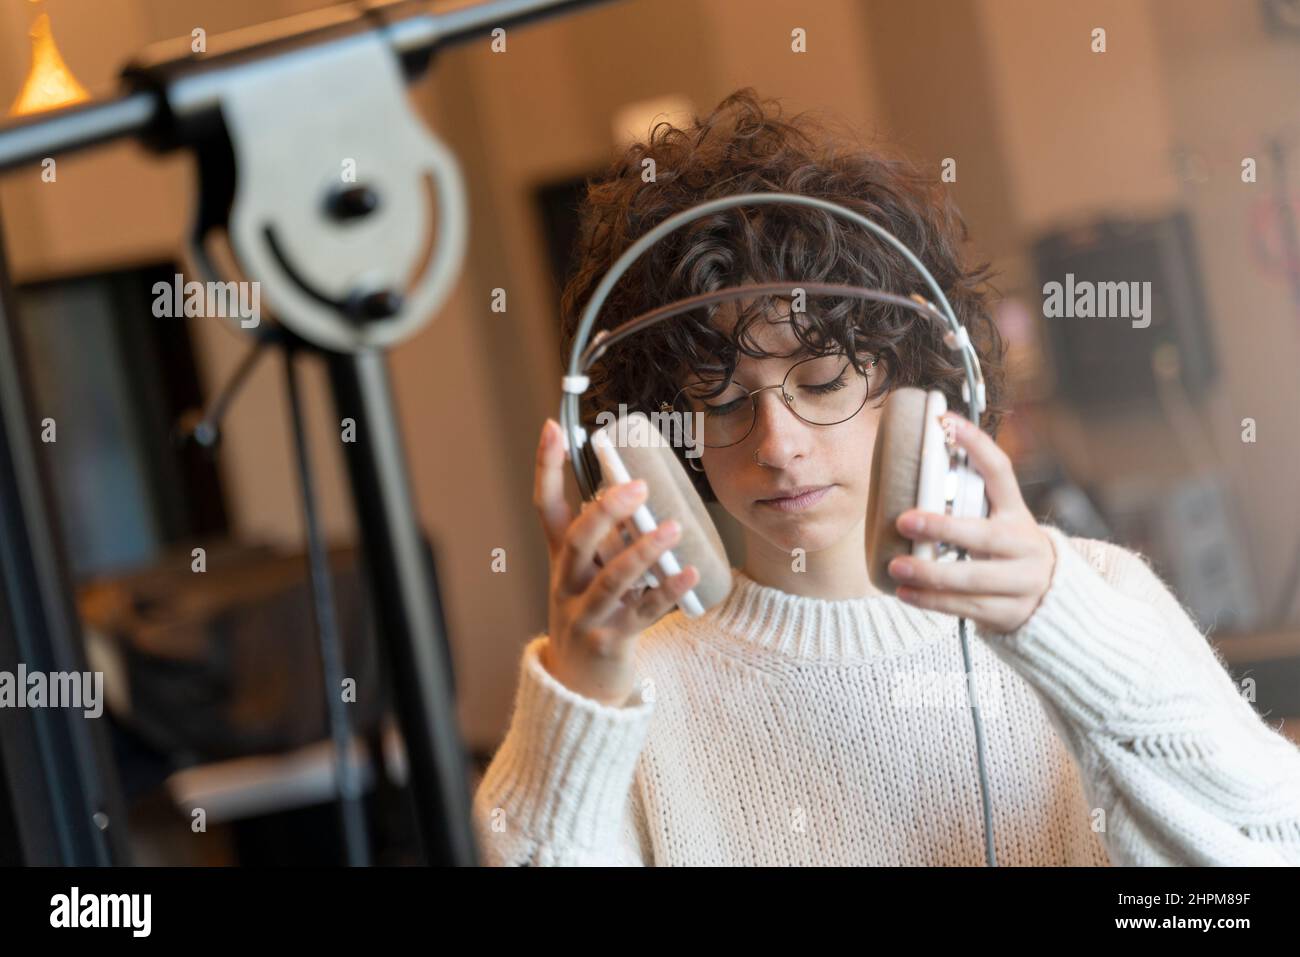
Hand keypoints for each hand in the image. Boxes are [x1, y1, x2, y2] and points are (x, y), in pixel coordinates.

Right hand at [533, 418, 699, 705]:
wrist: (578, 686)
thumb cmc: (591, 614)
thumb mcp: (588, 574)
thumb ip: (607, 537)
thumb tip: (637, 491)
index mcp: (561, 560)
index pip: (546, 506)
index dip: (546, 467)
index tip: (553, 427)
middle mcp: (566, 583)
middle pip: (577, 540)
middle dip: (606, 511)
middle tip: (638, 486)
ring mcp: (585, 615)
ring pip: (613, 578)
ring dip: (644, 550)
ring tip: (674, 528)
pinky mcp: (610, 642)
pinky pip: (643, 614)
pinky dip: (667, 592)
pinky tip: (690, 574)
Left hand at [887, 412, 1056, 633]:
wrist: (1051, 599)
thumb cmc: (1005, 551)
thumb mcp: (997, 523)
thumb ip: (967, 504)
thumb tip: (907, 476)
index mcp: (1017, 513)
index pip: (1000, 472)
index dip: (976, 445)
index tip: (945, 421)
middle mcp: (1023, 545)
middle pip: (984, 536)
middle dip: (943, 528)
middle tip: (904, 520)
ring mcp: (1021, 582)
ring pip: (973, 578)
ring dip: (930, 573)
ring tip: (897, 566)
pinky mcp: (1009, 612)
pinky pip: (966, 607)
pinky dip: (932, 601)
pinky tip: (905, 592)